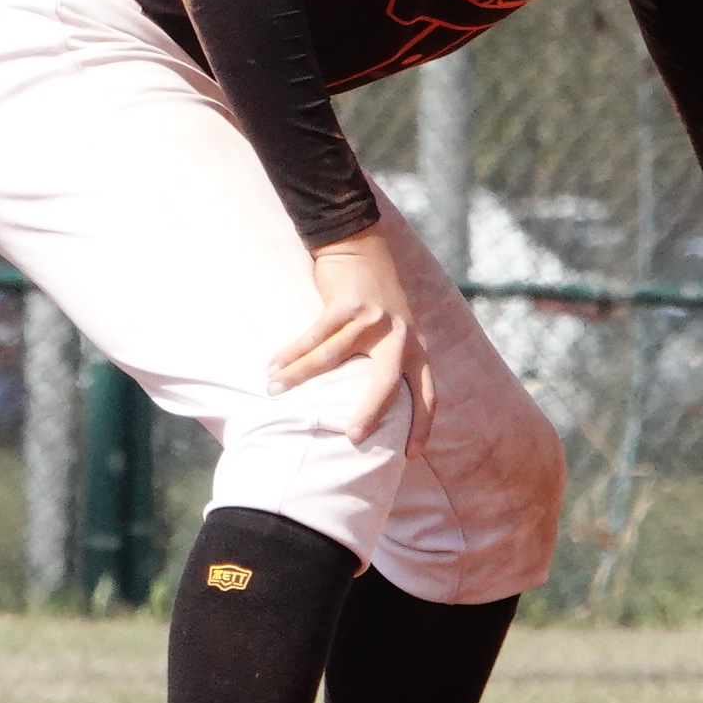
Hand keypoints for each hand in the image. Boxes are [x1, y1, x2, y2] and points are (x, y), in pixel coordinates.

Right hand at [269, 228, 431, 450]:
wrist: (361, 247)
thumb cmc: (375, 297)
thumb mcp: (398, 330)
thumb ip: (393, 359)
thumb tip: (373, 403)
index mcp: (416, 347)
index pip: (427, 394)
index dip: (422, 425)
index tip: (411, 455)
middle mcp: (399, 336)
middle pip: (387, 383)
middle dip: (370, 412)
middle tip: (353, 438)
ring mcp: (373, 319)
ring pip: (334, 357)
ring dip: (300, 376)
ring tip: (275, 390)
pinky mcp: (347, 303)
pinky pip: (315, 335)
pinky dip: (292, 352)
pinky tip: (274, 365)